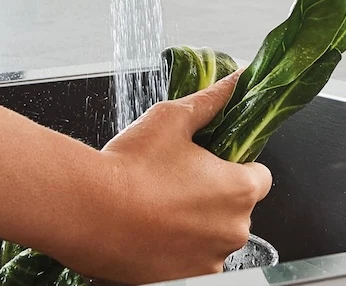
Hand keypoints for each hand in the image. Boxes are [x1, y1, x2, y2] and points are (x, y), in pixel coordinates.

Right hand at [68, 75, 271, 281]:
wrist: (85, 212)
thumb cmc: (129, 167)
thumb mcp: (173, 118)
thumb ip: (212, 100)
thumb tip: (236, 80)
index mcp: (240, 190)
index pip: (260, 177)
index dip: (235, 166)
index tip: (211, 163)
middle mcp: (232, 231)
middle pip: (236, 209)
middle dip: (214, 196)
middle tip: (177, 181)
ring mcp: (209, 262)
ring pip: (213, 237)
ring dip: (195, 225)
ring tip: (159, 206)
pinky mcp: (184, 282)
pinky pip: (192, 262)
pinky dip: (177, 250)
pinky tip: (151, 232)